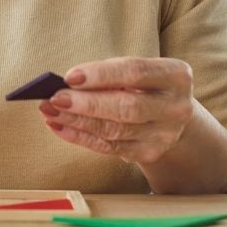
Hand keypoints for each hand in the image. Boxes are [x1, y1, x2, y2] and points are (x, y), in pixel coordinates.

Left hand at [39, 56, 194, 164]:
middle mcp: (176, 107)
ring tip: (50, 111)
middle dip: (86, 104)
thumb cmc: (144, 85)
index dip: (101, 74)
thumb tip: (65, 84)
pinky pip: (109, 147)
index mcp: (176, 76)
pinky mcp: (149, 153)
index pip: (135, 72)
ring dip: (77, 121)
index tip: (69, 76)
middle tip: (54, 98)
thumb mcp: (137, 72)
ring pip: (115, 130)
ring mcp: (164, 134)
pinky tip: (59, 126)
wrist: (171, 114)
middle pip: (127, 107)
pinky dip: (80, 136)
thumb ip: (108, 74)